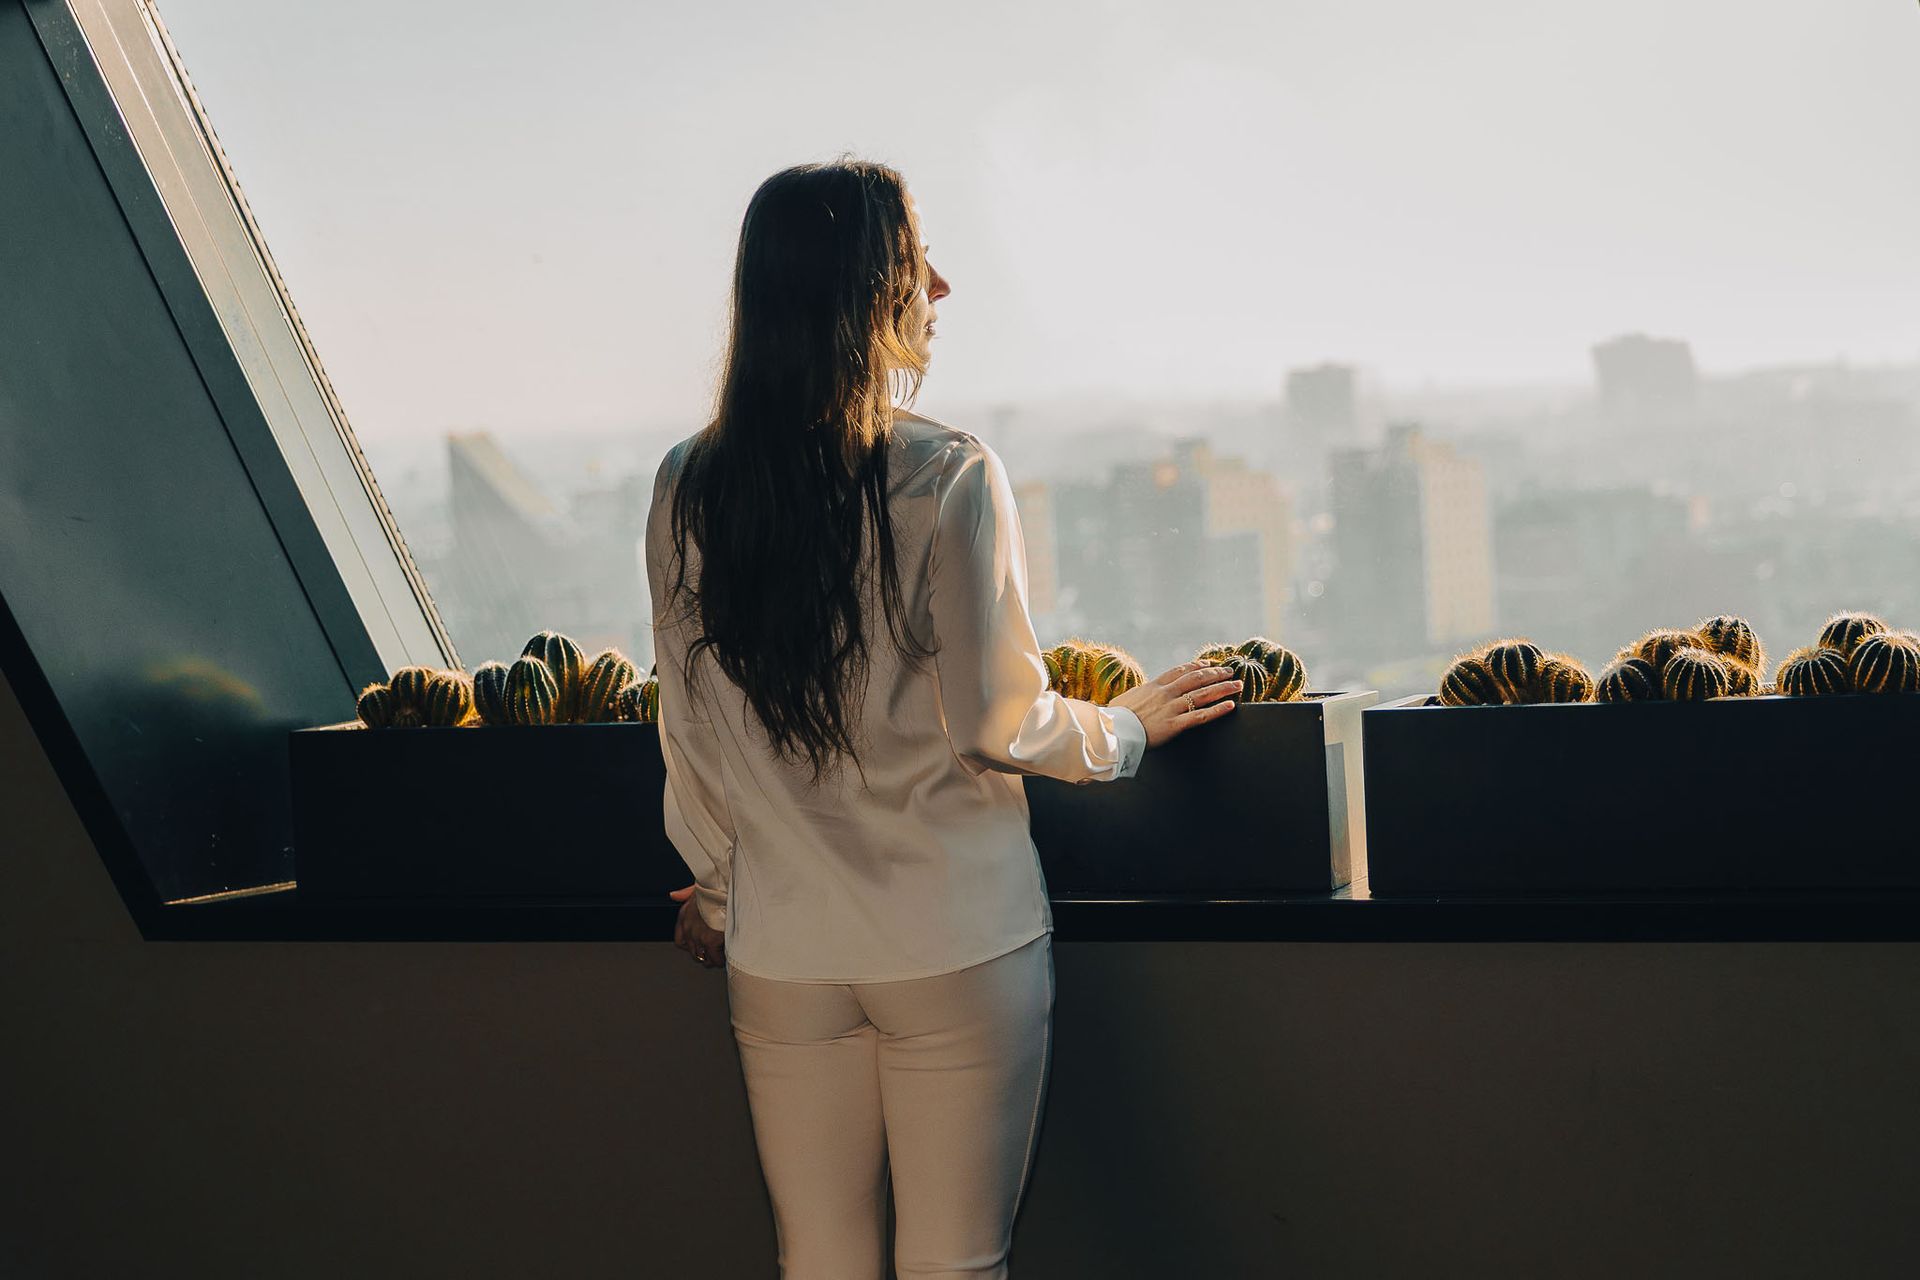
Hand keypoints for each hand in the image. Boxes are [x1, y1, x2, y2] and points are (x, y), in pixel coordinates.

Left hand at [670, 884, 724, 968]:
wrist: (731, 886)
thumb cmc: (718, 885)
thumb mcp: (700, 885)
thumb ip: (686, 892)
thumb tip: (674, 895)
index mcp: (684, 913)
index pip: (680, 941)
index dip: (692, 945)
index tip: (702, 945)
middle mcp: (688, 926)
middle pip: (693, 952)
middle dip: (705, 953)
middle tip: (716, 950)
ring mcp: (698, 935)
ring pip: (703, 958)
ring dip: (713, 958)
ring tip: (723, 953)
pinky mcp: (711, 941)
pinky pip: (716, 959)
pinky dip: (723, 959)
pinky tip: (729, 954)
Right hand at [1109, 660, 1240, 747]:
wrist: (1111, 731)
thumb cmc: (1115, 717)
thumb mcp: (1128, 698)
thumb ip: (1141, 694)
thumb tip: (1141, 694)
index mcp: (1154, 685)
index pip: (1181, 671)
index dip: (1198, 666)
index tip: (1209, 664)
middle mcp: (1165, 693)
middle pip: (1197, 679)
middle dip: (1216, 674)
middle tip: (1230, 671)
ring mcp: (1171, 708)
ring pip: (1203, 694)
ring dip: (1222, 688)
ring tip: (1237, 685)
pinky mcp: (1174, 725)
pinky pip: (1200, 716)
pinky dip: (1217, 710)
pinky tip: (1230, 705)